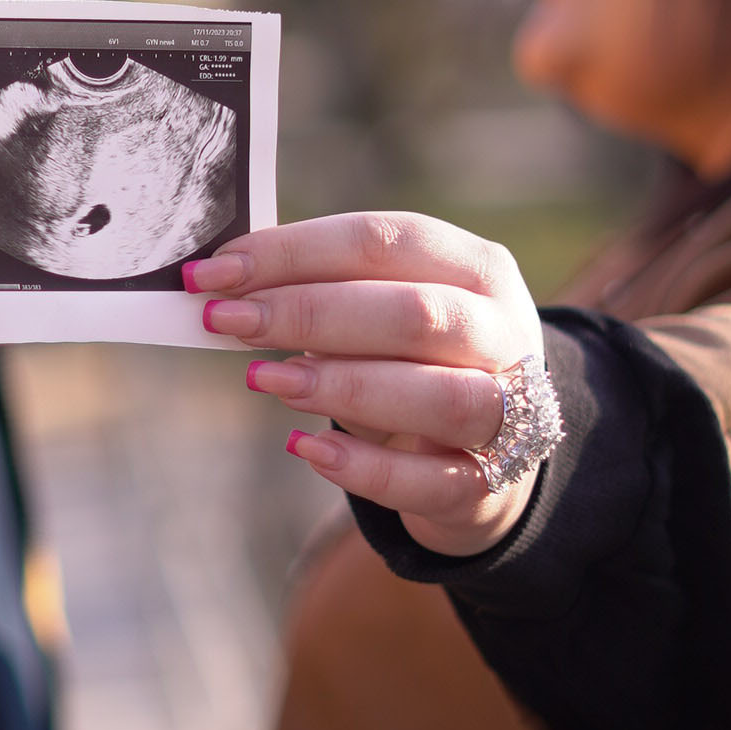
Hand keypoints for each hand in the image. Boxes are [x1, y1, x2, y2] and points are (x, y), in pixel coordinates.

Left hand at [187, 211, 542, 560]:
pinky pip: (432, 481)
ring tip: (264, 378)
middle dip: (309, 314)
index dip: (296, 252)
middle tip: (227, 320)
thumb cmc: (414, 360)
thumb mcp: (383, 311)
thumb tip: (227, 283)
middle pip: (414, 314)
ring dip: (342, 386)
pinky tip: (305, 448)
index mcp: (477, 269)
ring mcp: (512, 414)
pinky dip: (365, 467)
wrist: (484, 448)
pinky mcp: (488, 487)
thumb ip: (324, 292)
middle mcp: (505, 334)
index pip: (385, 242)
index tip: (218, 270)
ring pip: (439, 396)